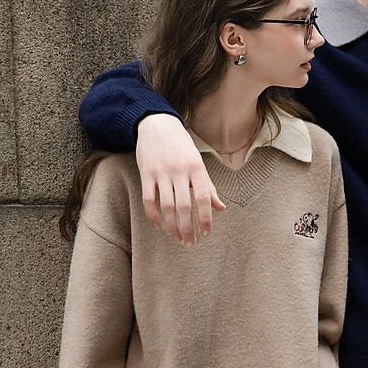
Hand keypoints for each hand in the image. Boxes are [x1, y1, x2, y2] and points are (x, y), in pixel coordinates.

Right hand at [136, 114, 224, 245]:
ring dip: (171, 226)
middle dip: (188, 228)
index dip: (205, 218)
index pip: (203, 198)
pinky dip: (153, 216)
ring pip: (166, 206)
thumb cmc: (182, 146)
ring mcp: (162, 172)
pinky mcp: (146, 173)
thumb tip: (221, 208)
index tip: (206, 234)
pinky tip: (159, 226)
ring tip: (177, 239)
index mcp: (197, 168)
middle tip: (190, 244)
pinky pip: (148, 200)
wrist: (157, 124)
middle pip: (184, 207)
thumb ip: (209, 186)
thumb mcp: (198, 162)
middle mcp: (180, 171)